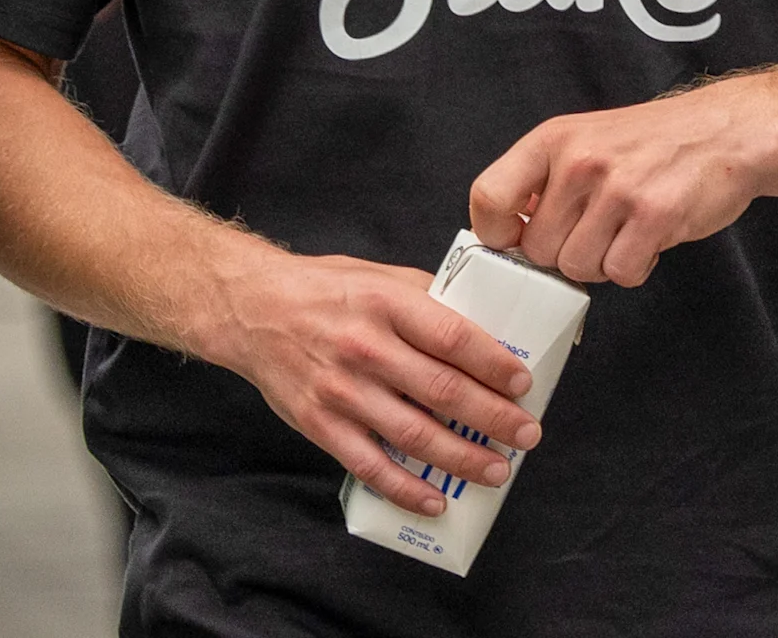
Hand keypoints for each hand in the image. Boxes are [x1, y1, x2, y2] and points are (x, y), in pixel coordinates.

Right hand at [193, 243, 536, 517]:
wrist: (251, 309)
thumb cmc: (324, 290)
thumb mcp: (378, 276)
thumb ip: (428, 300)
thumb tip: (486, 327)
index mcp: (386, 304)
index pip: (454, 337)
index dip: (495, 364)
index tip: (523, 384)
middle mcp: (365, 347)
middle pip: (443, 391)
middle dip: (494, 419)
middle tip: (526, 435)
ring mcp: (341, 390)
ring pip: (414, 435)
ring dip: (462, 458)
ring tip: (497, 471)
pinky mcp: (319, 423)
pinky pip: (370, 466)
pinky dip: (406, 489)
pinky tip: (436, 500)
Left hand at [467, 79, 772, 287]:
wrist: (726, 131)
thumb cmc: (651, 143)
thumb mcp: (585, 139)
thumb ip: (544, 180)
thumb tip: (508, 231)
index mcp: (552, 139)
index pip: (488, 197)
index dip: (496, 233)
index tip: (517, 240)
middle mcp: (579, 160)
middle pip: (537, 250)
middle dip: (565, 253)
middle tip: (597, 232)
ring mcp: (617, 189)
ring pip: (577, 268)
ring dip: (602, 262)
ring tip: (626, 230)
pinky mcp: (654, 216)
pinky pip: (621, 273)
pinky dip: (635, 267)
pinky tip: (649, 238)